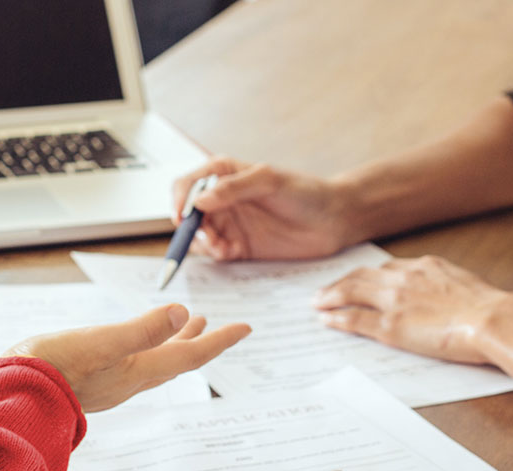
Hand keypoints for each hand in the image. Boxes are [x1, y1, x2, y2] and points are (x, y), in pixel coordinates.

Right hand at [8, 305, 250, 411]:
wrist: (11, 397)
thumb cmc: (52, 371)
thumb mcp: (101, 343)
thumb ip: (141, 330)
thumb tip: (180, 311)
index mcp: (138, 370)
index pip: (190, 355)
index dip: (220, 341)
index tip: (245, 328)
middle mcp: (129, 380)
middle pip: (175, 359)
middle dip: (198, 341)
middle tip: (217, 327)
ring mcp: (109, 383)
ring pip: (153, 361)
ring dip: (171, 342)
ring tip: (183, 325)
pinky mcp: (89, 380)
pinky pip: (130, 363)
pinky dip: (144, 347)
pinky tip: (131, 344)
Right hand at [171, 157, 358, 261]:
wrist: (334, 220)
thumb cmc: (306, 192)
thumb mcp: (270, 181)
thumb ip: (234, 188)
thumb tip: (199, 201)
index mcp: (224, 174)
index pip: (187, 184)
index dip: (178, 200)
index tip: (180, 217)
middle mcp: (222, 199)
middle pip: (187, 213)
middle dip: (189, 226)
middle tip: (204, 235)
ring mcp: (230, 224)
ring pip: (198, 235)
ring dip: (203, 242)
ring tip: (221, 246)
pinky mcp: (239, 246)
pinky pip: (214, 253)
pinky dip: (215, 254)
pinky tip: (228, 252)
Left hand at [313, 255, 512, 364]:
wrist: (493, 319)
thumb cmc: (488, 308)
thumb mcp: (464, 285)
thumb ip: (445, 285)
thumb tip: (443, 294)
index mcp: (425, 266)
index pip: (386, 269)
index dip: (367, 276)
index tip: (357, 280)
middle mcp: (405, 278)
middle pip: (362, 276)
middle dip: (340, 284)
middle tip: (324, 292)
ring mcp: (395, 301)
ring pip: (352, 293)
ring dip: (331, 297)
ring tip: (317, 303)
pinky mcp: (391, 325)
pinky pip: (355, 320)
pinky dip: (338, 319)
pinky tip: (327, 320)